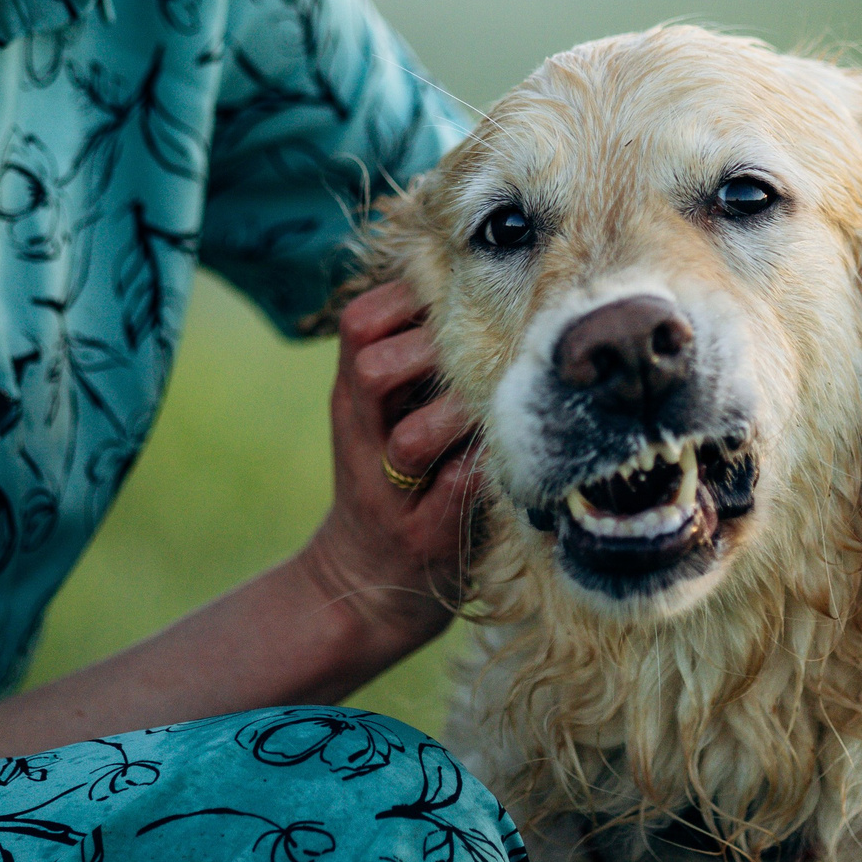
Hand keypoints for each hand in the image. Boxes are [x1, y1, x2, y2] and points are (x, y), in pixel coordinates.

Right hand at [294, 280, 482, 660]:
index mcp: (354, 395)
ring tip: (492, 411)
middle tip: (478, 356)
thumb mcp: (386, 412)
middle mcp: (360, 437)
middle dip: (434, 352)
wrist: (362, 585)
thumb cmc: (400, 479)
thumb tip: (479, 276)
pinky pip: (455, 494)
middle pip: (374, 366)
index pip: (362, 321)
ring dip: (460, 418)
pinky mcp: (422, 538)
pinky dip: (482, 472)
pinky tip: (506, 460)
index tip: (457, 302)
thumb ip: (415, 354)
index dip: (412, 300)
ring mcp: (388, 493)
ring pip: (411, 438)